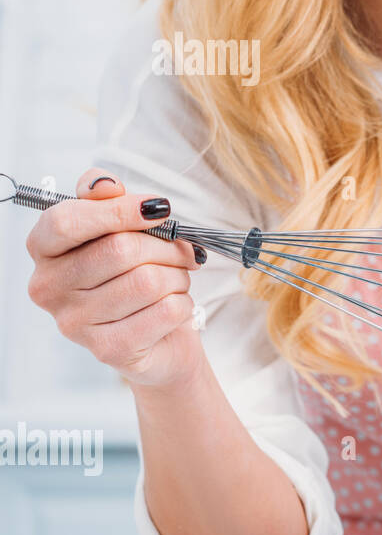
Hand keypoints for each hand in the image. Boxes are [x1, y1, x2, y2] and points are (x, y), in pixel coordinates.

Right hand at [25, 167, 207, 388]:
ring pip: (149, 281)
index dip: (120, 210)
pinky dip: (183, 303)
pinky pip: (166, 311)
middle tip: (184, 252)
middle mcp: (48, 288)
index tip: (160, 209)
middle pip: (119, 250)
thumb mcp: (119, 228)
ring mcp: (75, 323)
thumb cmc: (135, 273)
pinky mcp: (109, 350)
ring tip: (175, 281)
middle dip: (167, 247)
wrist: (158, 339)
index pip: (68, 221)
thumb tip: (104, 185)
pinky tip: (173, 306)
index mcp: (44, 250)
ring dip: (178, 276)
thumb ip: (106, 198)